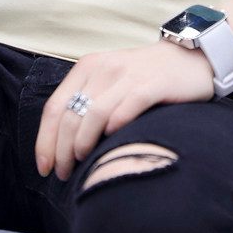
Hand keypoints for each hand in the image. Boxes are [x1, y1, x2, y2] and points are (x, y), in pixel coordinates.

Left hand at [34, 40, 214, 180]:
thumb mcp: (108, 83)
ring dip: (83, 143)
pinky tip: (112, 139)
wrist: (189, 59)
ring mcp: (128, 75)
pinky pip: (128, 106)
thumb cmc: (145, 78)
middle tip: (64, 173)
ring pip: (93, 113)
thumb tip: (61, 146)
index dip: (45, 140)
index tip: (44, 167)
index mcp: (87, 67)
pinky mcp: (153, 84)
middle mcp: (104, 68)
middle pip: (71, 114)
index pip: (55, 107)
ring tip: (83, 162)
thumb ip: (86, 103)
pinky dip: (116, 125)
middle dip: (62, 150)